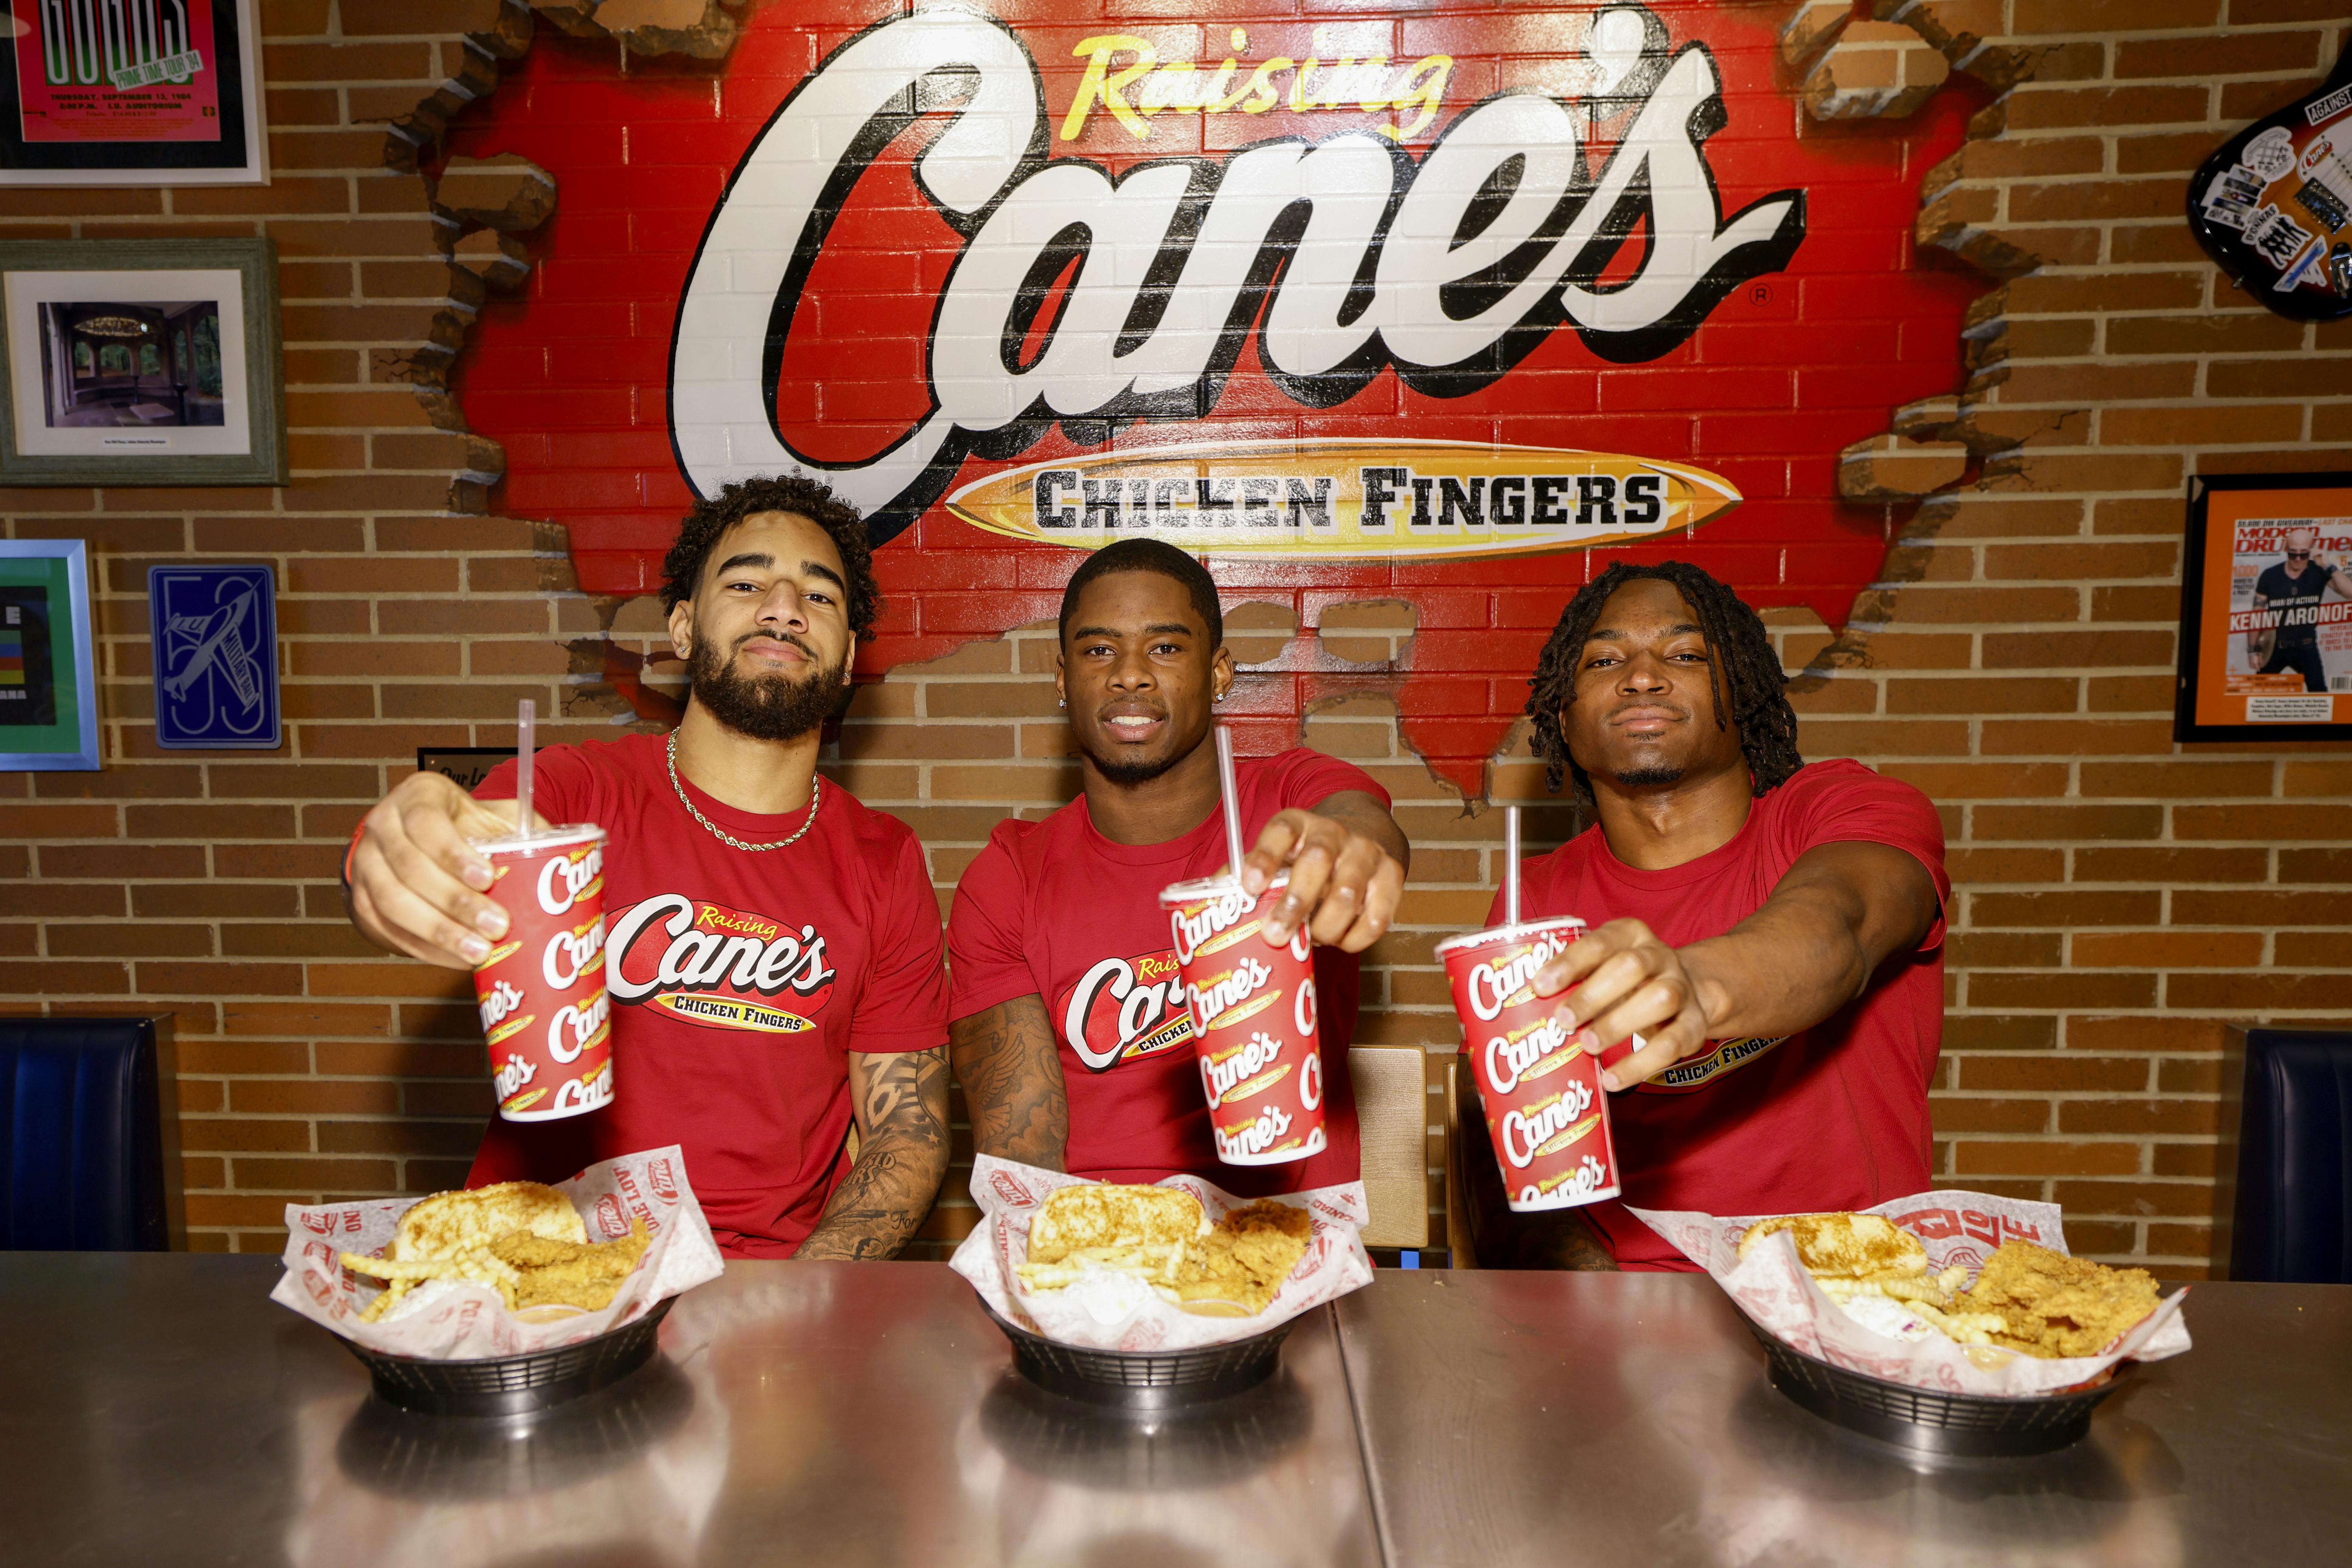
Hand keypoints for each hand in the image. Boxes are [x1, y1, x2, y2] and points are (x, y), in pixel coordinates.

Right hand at [347, 772, 541, 968]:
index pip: (426, 823)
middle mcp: (382, 827)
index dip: (454, 854)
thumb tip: (564, 857)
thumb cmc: (464, 826)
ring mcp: (365, 864)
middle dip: (455, 903)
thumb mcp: (492, 815)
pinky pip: (387, 929)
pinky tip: (456, 958)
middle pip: (409, 869)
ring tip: (478, 952)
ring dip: (438, 932)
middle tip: (496, 927)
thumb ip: (521, 829)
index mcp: (417, 797)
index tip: (488, 878)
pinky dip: (423, 948)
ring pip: (392, 903)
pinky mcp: (360, 899)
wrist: (417, 838)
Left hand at [1238, 807, 1403, 951]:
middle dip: (1294, 902)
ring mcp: (1367, 853)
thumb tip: (1209, 901)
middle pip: (1317, 861)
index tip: (1249, 885)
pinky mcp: (1392, 877)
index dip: (1264, 857)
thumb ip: (1247, 871)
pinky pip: (1377, 917)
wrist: (1367, 834)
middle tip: (1274, 935)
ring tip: (1311, 939)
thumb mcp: (1278, 851)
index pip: (1280, 831)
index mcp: (1299, 824)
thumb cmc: (1309, 853)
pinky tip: (1339, 941)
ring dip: (1325, 926)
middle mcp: (1334, 832)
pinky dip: (1354, 939)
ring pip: (1347, 894)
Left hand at [1532, 918, 1723, 1091]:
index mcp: (1630, 935)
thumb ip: (1574, 979)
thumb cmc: (1626, 982)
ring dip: (1618, 1024)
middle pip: (1631, 967)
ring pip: (1659, 1000)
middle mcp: (1660, 957)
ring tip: (1588, 1046)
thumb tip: (1524, 1007)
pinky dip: (1639, 1065)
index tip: (1539, 986)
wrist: (1689, 992)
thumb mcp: (1603, 968)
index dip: (1569, 963)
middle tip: (1562, 1021)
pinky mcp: (1693, 1025)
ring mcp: (1681, 989)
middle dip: (1593, 995)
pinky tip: (1611, 1079)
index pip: (1599, 942)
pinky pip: (1671, 1045)